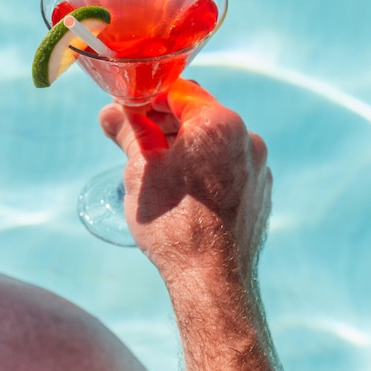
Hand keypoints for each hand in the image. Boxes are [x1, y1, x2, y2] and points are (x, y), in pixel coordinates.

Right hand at [99, 79, 271, 284]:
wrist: (212, 278)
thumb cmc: (174, 222)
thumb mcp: (141, 170)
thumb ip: (128, 132)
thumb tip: (111, 113)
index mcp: (219, 123)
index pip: (179, 91)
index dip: (149, 98)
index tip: (128, 112)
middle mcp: (247, 138)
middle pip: (198, 116)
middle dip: (164, 124)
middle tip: (134, 139)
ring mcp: (257, 166)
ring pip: (214, 143)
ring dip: (184, 147)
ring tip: (155, 168)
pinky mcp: (259, 191)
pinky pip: (228, 166)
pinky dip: (204, 168)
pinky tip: (183, 190)